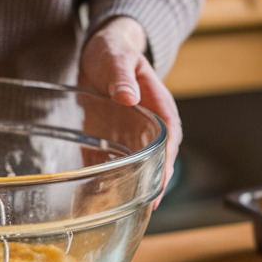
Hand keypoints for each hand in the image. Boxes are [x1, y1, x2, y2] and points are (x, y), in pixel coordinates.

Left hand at [79, 16, 182, 204]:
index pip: (170, 142)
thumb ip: (123, 77)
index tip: (162, 183)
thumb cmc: (115, 52)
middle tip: (144, 208)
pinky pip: (108, 166)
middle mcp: (147, 130)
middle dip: (151, 185)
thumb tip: (129, 97)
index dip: (168, 164)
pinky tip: (92, 198)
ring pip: (134, 169)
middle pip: (156, 163)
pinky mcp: (107, 143)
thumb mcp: (118, 58)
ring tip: (118, 209)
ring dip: (128, 187)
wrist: (100, 53)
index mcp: (159, 110)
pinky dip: (102, 182)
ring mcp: (127, 139)